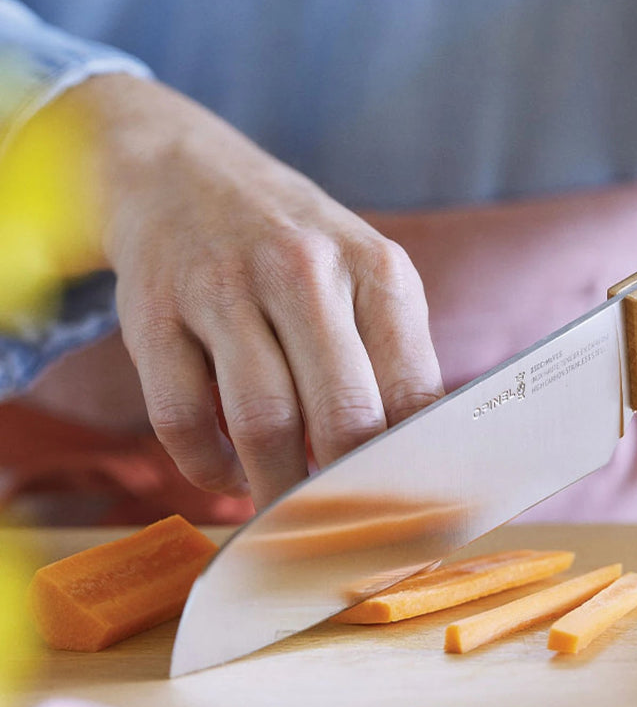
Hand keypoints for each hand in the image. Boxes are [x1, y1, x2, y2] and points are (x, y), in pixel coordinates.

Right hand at [62, 75, 443, 508]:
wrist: (184, 172)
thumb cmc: (295, 248)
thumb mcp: (362, 276)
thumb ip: (391, 360)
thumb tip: (413, 467)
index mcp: (377, 270)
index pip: (412, 395)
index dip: (413, 471)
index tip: (410, 520)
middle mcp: (304, 270)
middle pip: (342, 415)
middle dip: (348, 493)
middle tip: (346, 534)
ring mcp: (223, 286)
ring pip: (263, 421)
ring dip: (277, 489)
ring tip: (286, 516)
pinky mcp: (153, 310)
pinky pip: (180, 417)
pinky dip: (206, 466)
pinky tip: (227, 473)